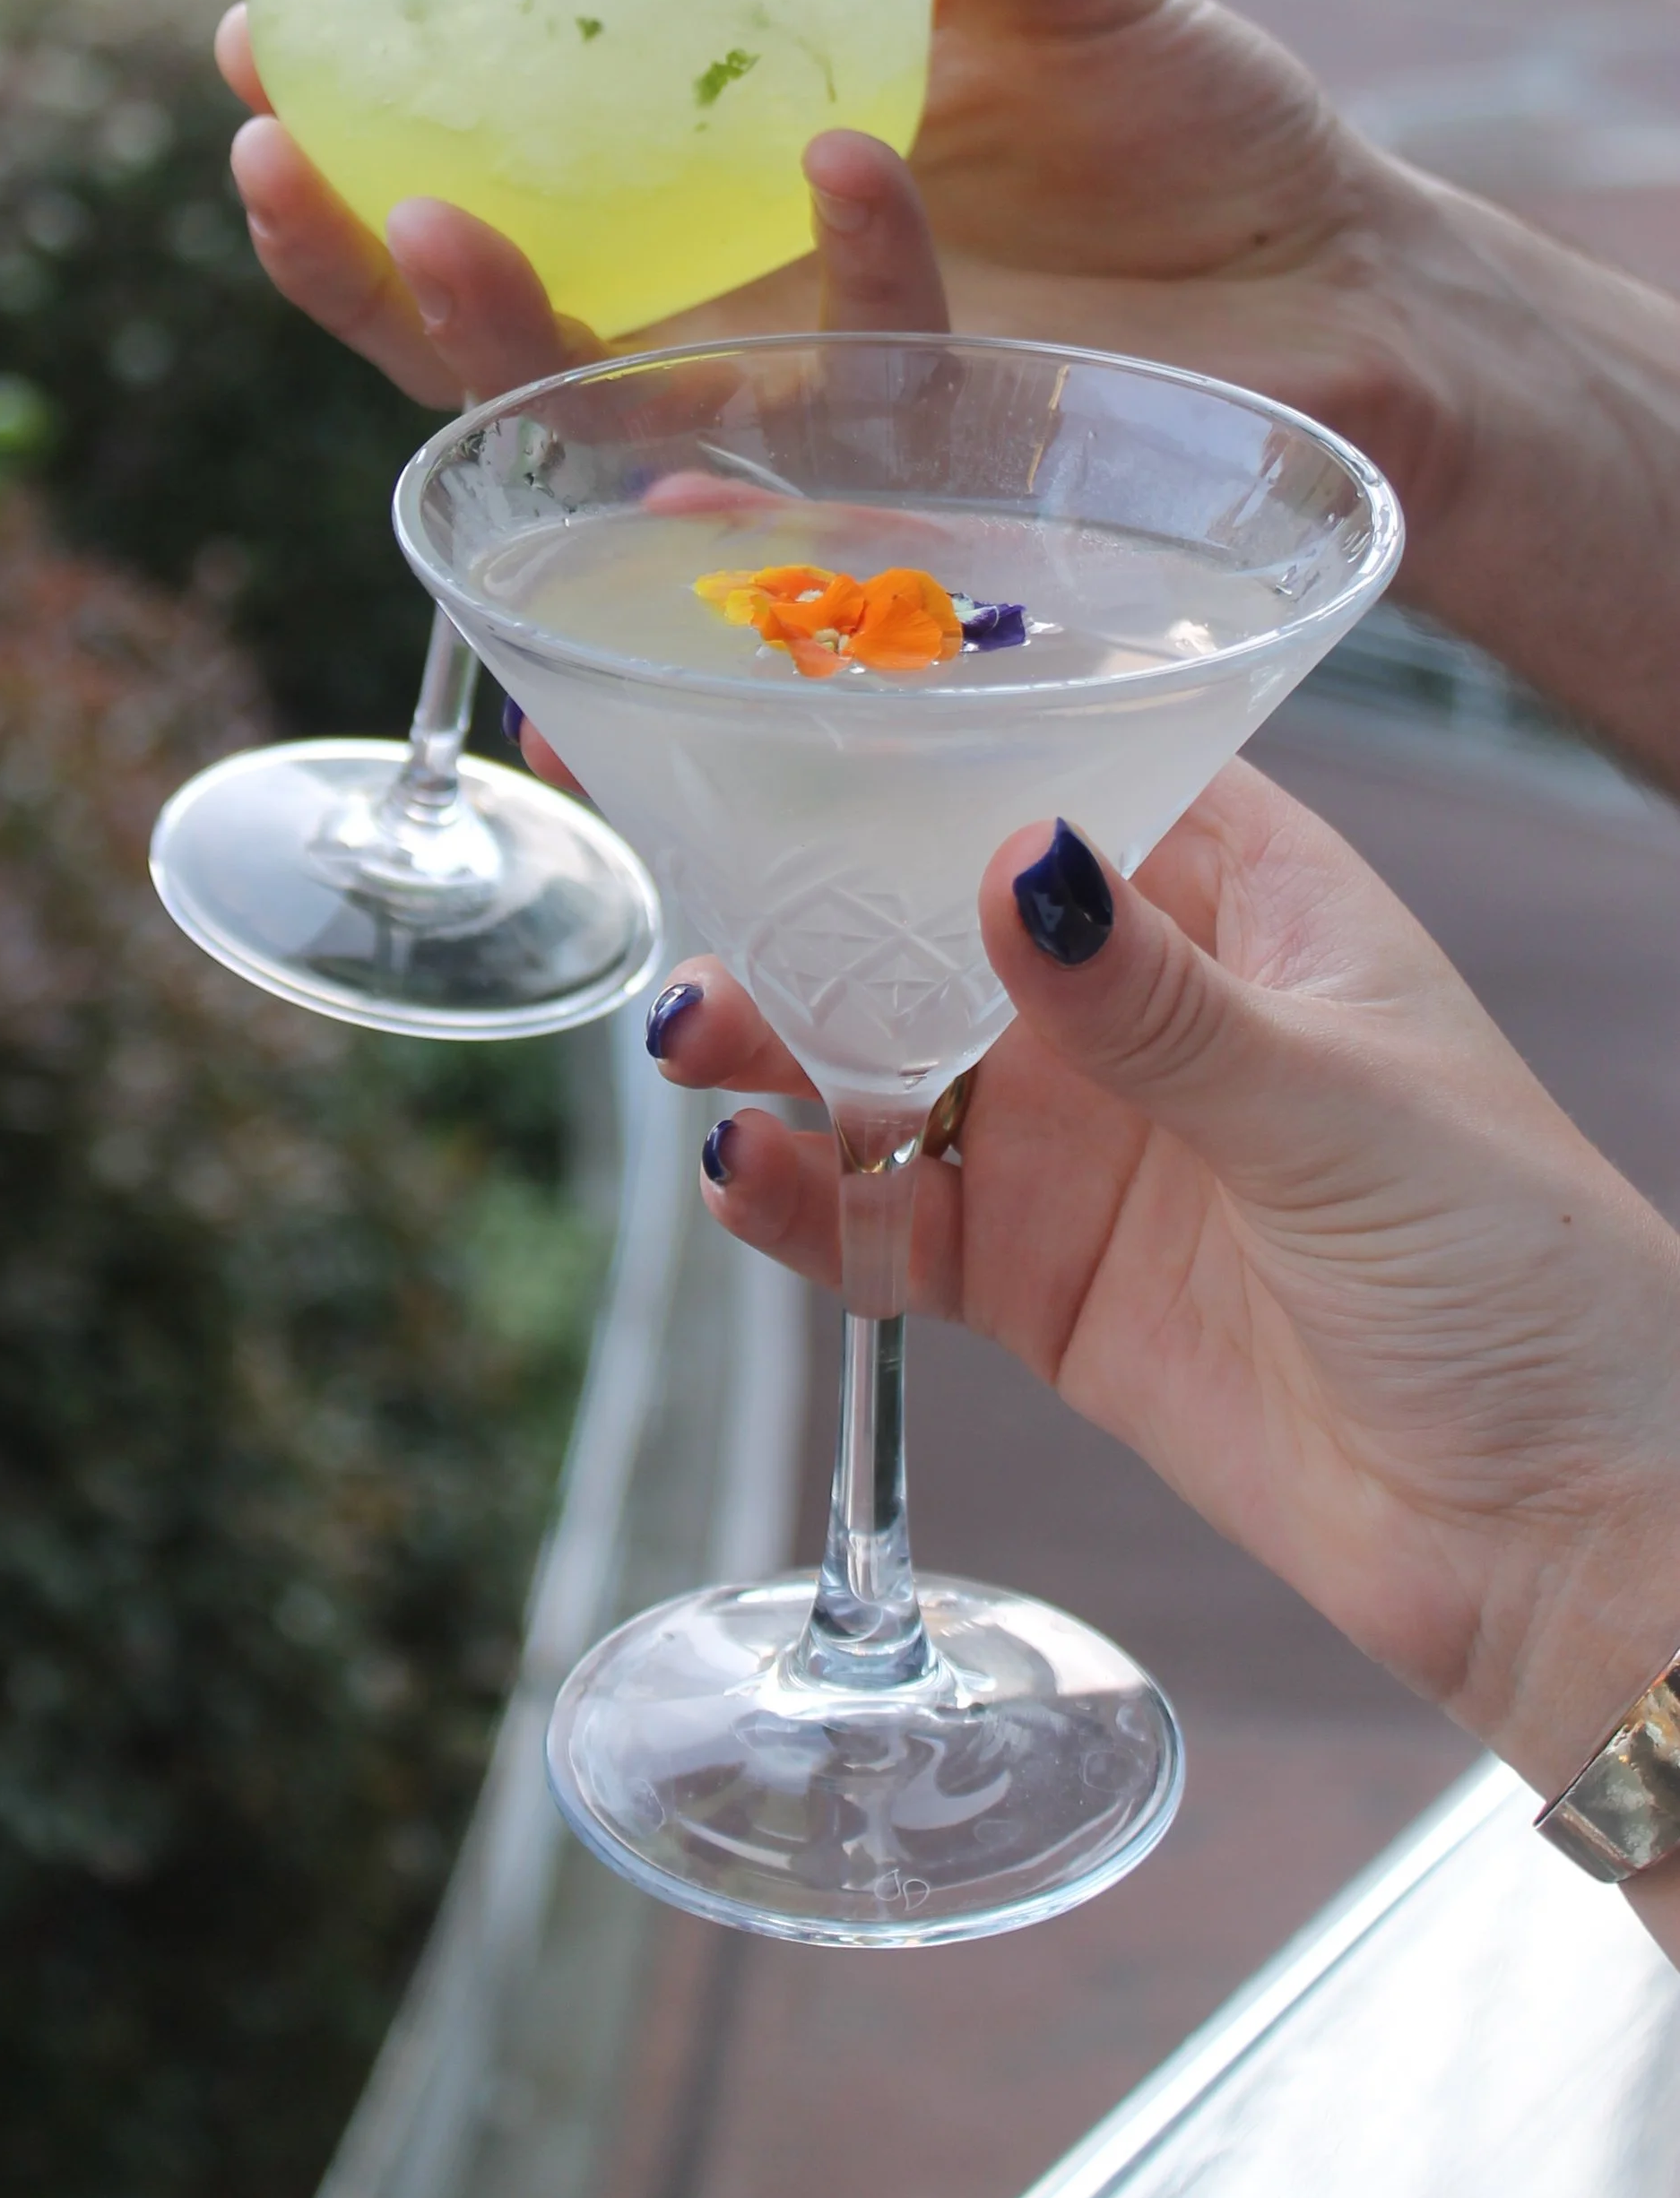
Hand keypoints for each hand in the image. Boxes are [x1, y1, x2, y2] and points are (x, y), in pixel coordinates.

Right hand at [223, 0, 1679, 779]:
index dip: (347, 130)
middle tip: (270, 152)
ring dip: (492, 337)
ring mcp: (812, 405)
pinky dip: (840, 278)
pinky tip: (848, 161)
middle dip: (346, 263)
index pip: (478, 184)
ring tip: (434, 218)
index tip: (259, 22)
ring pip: (592, 419)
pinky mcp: (925, 457)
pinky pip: (842, 387)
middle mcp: (725, 319)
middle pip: (468, 332)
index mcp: (701, 202)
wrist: (1336, 278)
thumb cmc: (1177, 130)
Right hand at [652, 764, 1679, 1828]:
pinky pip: (880, 1215)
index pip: (1056, 749)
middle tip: (645, 816)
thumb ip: (1162, 1002)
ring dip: (772, 1030)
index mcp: (1238, 890)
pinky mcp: (1031, 1273)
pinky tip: (746, 1173)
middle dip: (788, 864)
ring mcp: (1077, 1133)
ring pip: (873, 1047)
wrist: (1553, 1541)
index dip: (909, 703)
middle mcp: (1137, 992)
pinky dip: (800, 1195)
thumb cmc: (1522, 1278)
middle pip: (924, 894)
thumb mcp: (1343, 1109)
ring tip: (698, 1033)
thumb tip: (1023, 861)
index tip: (761, 656)